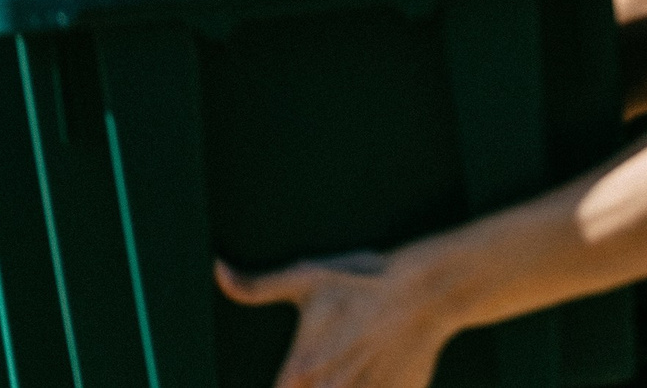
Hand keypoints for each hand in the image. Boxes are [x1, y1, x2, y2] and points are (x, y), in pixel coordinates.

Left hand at [216, 252, 455, 387]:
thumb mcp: (309, 279)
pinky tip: (378, 371)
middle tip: (335, 364)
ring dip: (346, 387)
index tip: (298, 379)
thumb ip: (257, 287)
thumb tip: (218, 270)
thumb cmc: (365, 281)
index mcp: (299, 371)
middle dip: (323, 386)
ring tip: (352, 367)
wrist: (429, 288)